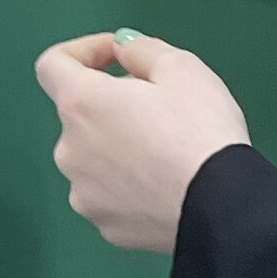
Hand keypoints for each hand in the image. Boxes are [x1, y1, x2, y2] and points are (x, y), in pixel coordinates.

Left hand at [35, 32, 252, 254]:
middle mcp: (69, 150)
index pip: (53, 65)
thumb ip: (141, 50)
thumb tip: (122, 50)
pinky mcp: (106, 227)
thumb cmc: (201, 130)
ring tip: (167, 153)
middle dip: (112, 104)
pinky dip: (130, 186)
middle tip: (161, 108)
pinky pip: (111, 195)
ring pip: (94, 158)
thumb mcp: (182, 68)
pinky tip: (166, 188)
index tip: (120, 57)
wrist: (223, 207)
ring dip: (118, 147)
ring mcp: (84, 194)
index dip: (84, 51)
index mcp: (81, 104)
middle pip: (80, 115)